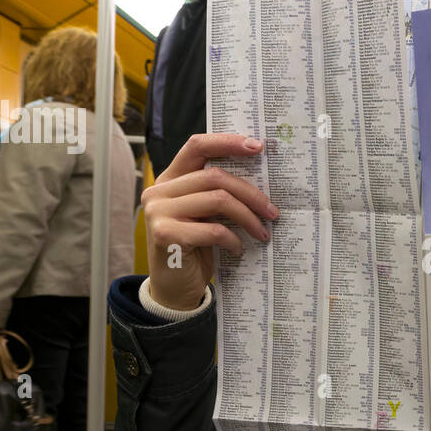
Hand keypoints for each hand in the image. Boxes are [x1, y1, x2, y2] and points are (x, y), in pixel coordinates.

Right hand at [142, 133, 276, 309]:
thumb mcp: (204, 215)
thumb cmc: (194, 249)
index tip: (258, 147)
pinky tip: (239, 249)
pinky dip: (233, 240)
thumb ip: (217, 194)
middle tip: (272, 211)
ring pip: (217, 200)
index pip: (197, 147)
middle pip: (215, 176)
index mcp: (170, 179)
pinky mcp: (165, 234)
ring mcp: (159, 211)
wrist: (173, 289)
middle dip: (250, 193)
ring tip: (262, 233)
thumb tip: (260, 179)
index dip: (227, 142)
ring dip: (248, 217)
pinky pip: (213, 229)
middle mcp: (160, 191)